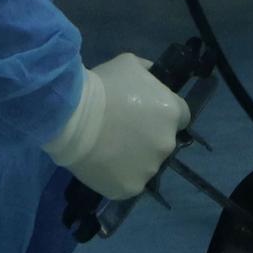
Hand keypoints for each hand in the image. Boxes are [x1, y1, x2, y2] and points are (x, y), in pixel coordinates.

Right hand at [43, 53, 193, 199]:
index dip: (164, 114)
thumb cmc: (101, 86)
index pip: (181, 115)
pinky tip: (103, 163)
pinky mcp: (130, 188)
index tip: (147, 114)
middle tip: (123, 130)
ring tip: (109, 148)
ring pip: (147, 163)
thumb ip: (148, 73)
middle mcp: (166, 143)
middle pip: (163, 141)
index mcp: (171, 112)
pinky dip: (119, 174)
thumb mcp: (130, 64)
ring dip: (135, 156)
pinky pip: (129, 181)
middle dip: (149, 136)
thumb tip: (152, 79)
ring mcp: (149, 168)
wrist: (70, 117)